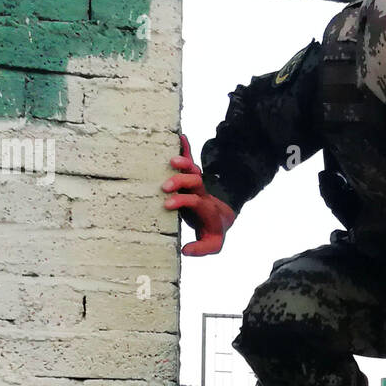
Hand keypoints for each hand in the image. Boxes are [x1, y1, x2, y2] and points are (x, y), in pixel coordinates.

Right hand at [163, 133, 236, 255]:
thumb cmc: (213, 231)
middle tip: (164, 186)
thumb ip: (202, 248)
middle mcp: (202, 193)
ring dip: (183, 162)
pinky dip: (186, 147)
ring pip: (193, 169)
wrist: (221, 217)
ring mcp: (197, 183)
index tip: (167, 204)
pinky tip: (180, 135)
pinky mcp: (192, 177)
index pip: (195, 201)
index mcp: (205, 208)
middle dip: (181, 181)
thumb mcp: (213, 243)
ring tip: (171, 159)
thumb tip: (186, 250)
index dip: (182, 200)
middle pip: (195, 181)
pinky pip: (190, 160)